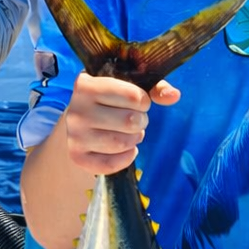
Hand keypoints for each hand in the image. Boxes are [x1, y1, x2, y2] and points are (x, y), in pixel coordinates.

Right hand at [64, 74, 179, 174]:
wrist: (77, 121)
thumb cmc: (107, 100)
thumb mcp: (125, 86)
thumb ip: (153, 88)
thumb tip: (174, 95)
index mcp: (86, 85)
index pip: (133, 96)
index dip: (144, 102)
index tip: (138, 102)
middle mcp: (76, 110)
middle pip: (129, 121)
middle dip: (141, 122)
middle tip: (135, 120)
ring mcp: (74, 135)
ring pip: (121, 143)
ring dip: (135, 139)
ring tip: (131, 133)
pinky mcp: (76, 156)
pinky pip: (110, 164)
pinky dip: (126, 158)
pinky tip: (127, 150)